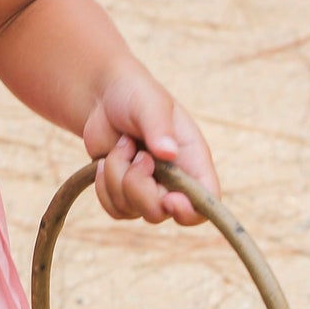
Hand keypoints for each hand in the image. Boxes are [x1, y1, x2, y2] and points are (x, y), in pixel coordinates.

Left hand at [83, 66, 220, 224]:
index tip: (169, 198)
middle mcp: (175, 182)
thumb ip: (159, 127)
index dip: (190, 211)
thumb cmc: (137, 96)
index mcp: (193, 161)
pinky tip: (105, 162)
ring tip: (122, 146)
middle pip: (160, 212)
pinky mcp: (125, 196)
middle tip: (137, 154)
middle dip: (138, 186)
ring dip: (116, 177)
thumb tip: (168, 153)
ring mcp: (149, 192)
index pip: (206, 201)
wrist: (106, 98)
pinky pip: (114, 210)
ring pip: (132, 210)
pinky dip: (104, 187)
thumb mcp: (150, 104)